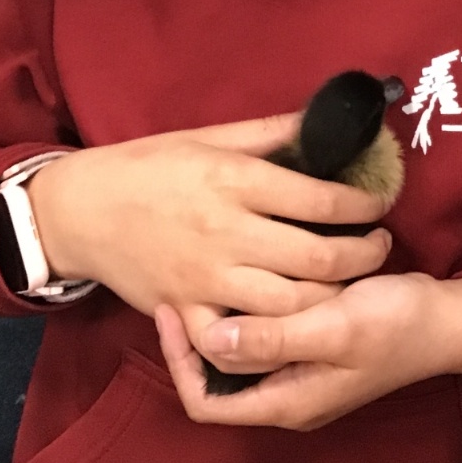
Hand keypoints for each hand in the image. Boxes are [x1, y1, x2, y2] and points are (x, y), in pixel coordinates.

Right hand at [27, 114, 392, 319]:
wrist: (80, 210)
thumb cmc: (146, 166)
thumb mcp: (207, 136)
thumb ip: (270, 132)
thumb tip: (324, 120)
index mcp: (235, 181)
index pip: (323, 200)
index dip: (366, 204)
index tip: (381, 203)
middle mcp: (227, 233)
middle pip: (320, 259)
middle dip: (365, 255)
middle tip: (379, 247)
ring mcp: (207, 279)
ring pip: (291, 306)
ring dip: (332, 299)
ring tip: (348, 283)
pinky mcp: (187, 311)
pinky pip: (238, 342)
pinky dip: (270, 341)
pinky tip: (294, 327)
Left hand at [155, 273, 461, 431]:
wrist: (450, 318)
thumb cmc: (398, 325)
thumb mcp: (336, 329)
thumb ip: (274, 339)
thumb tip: (210, 342)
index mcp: (286, 402)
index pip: (205, 400)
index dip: (177, 360)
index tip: (170, 307)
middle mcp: (284, 392)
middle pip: (213, 376)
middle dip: (190, 333)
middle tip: (177, 280)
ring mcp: (297, 369)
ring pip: (236, 351)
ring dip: (217, 316)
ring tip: (201, 270)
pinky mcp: (309, 343)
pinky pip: (260, 332)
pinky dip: (245, 305)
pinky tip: (241, 268)